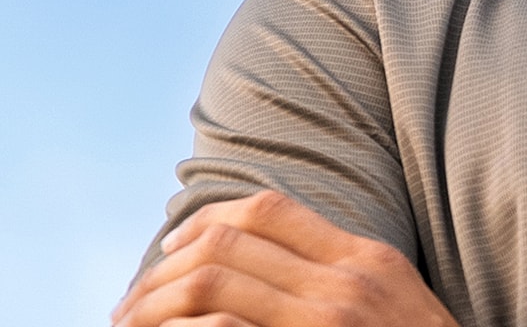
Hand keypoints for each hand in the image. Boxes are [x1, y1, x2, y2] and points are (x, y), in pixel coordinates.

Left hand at [112, 190, 457, 326]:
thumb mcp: (397, 301)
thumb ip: (347, 275)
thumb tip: (274, 266)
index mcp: (367, 258)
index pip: (268, 210)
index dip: (206, 219)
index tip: (172, 246)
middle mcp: (345, 284)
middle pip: (228, 244)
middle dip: (164, 270)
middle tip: (131, 302)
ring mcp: (327, 323)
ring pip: (213, 285)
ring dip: (157, 305)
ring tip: (129, 326)